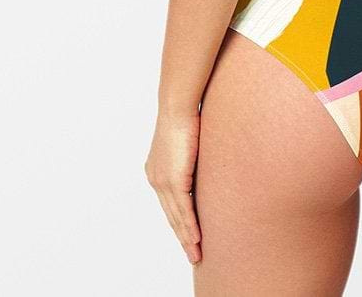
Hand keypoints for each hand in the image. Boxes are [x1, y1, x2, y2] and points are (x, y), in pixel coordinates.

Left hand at [144, 109, 202, 264]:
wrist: (177, 106)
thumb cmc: (186, 116)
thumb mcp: (188, 142)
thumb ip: (192, 158)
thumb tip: (205, 160)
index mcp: (157, 171)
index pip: (169, 203)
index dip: (179, 221)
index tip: (188, 236)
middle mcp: (156, 179)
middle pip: (171, 215)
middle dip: (182, 237)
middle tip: (193, 255)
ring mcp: (162, 181)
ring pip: (176, 217)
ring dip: (187, 237)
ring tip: (197, 254)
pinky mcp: (173, 180)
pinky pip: (183, 209)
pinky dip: (190, 226)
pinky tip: (197, 238)